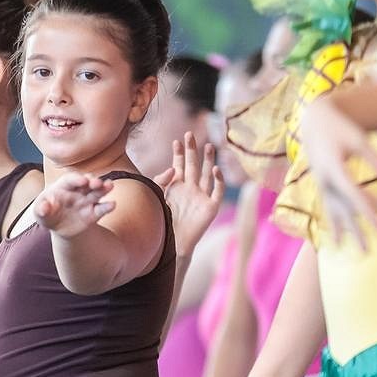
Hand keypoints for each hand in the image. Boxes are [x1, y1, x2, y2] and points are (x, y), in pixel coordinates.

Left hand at [35, 172, 114, 236]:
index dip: (77, 179)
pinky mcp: (93, 214)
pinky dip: (107, 207)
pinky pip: (102, 209)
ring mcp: (87, 201)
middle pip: (88, 183)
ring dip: (104, 188)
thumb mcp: (39, 213)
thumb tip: (44, 208)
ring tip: (109, 186)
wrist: (58, 227)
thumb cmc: (47, 214)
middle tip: (97, 183)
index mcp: (63, 186)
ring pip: (98, 192)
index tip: (83, 181)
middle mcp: (78, 191)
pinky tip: (112, 204)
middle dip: (93, 181)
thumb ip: (41, 209)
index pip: (70, 179)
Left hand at [153, 130, 225, 257]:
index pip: (179, 165)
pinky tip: (215, 169)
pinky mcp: (211, 207)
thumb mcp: (158, 197)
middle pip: (193, 166)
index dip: (178, 154)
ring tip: (209, 146)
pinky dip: (218, 180)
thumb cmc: (163, 222)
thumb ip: (161, 181)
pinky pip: (217, 191)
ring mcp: (202, 197)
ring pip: (207, 175)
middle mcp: (191, 189)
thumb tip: (171, 168)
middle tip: (190, 134)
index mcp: (177, 187)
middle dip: (192, 150)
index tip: (176, 140)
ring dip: (208, 161)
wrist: (172, 242)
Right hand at [296, 98, 376, 251]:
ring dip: (351, 233)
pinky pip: (329, 211)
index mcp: (334, 169)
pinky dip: (335, 226)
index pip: (354, 195)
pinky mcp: (322, 187)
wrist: (313, 122)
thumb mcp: (359, 140)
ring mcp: (322, 186)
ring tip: (363, 252)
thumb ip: (376, 161)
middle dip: (364, 224)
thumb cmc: (339, 127)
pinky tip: (338, 242)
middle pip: (348, 207)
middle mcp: (326, 182)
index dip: (368, 211)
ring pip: (338, 213)